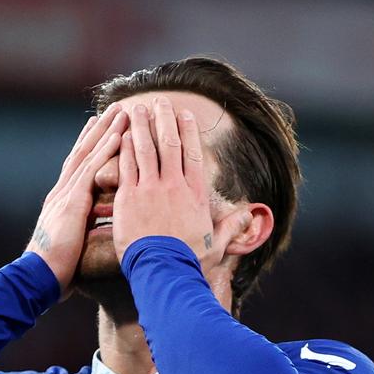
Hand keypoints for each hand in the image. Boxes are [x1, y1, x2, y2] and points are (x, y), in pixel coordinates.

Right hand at [27, 104, 126, 294]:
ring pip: (89, 155)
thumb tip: (95, 233)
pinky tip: (118, 135)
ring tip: (121, 111)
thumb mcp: (72, 246)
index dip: (89, 146)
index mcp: (62, 202)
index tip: (99, 127)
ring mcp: (66, 195)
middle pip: (83, 153)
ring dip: (106, 131)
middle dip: (99, 130)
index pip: (78, 167)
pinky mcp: (72, 202)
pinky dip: (105, 151)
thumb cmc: (54, 271)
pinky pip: (92, 170)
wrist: (37, 277)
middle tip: (114, 109)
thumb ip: (83, 233)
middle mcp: (62, 192)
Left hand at [114, 98, 238, 271]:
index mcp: (195, 194)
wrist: (164, 271)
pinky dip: (125, 148)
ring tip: (137, 109)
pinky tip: (122, 134)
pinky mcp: (130, 197)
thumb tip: (251, 217)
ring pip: (146, 149)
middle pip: (170, 144)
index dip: (188, 131)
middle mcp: (174, 185)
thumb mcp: (217, 245)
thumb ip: (232, 227)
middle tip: (160, 102)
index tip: (184, 115)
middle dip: (164, 119)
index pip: (192, 154)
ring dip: (142, 126)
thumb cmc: (190, 262)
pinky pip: (127, 165)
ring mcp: (151, 189)